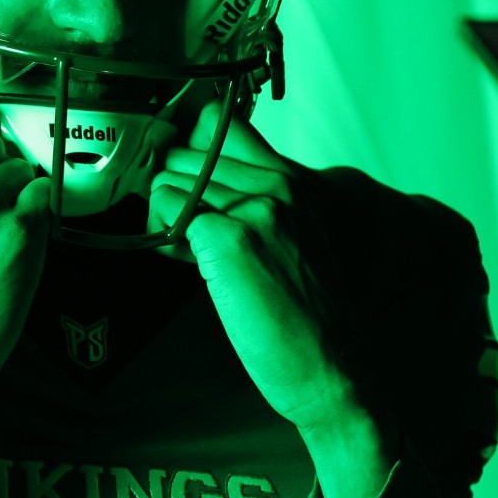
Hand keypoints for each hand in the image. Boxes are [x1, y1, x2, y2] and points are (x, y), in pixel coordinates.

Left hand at [147, 101, 358, 431]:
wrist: (331, 367)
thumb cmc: (306, 319)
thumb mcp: (287, 243)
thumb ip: (247, 208)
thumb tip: (189, 189)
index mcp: (291, 183)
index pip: (220, 130)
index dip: (192, 164)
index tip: (188, 194)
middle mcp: (275, 186)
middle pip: (185, 156)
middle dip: (175, 196)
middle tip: (190, 239)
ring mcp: (252, 208)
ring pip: (168, 182)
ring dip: (167, 219)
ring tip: (194, 257)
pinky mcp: (229, 238)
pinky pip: (166, 214)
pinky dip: (166, 241)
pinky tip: (192, 268)